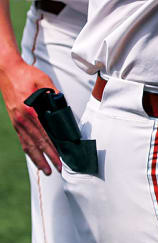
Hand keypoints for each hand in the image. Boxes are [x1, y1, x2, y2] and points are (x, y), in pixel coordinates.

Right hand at [0, 59, 61, 173]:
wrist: (8, 72)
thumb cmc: (28, 75)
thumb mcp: (44, 81)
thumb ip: (54, 95)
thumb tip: (64, 108)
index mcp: (31, 111)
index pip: (45, 134)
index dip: (54, 146)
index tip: (63, 156)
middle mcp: (23, 120)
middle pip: (38, 143)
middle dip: (49, 157)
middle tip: (59, 169)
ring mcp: (17, 122)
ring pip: (28, 145)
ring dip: (38, 159)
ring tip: (47, 170)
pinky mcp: (15, 122)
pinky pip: (23, 140)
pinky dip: (29, 151)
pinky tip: (35, 157)